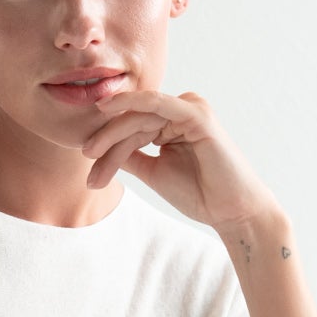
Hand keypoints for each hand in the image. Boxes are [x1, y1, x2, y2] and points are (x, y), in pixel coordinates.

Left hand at [80, 89, 283, 230]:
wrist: (231, 212)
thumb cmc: (200, 193)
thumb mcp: (154, 172)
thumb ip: (130, 156)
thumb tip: (97, 147)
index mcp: (172, 122)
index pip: (132, 128)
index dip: (107, 146)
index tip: (89, 171)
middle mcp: (181, 111)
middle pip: (132, 121)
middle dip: (106, 141)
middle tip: (85, 157)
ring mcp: (190, 109)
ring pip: (140, 116)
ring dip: (113, 134)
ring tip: (93, 155)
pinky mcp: (197, 114)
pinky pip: (158, 104)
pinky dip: (134, 104)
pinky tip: (109, 109)